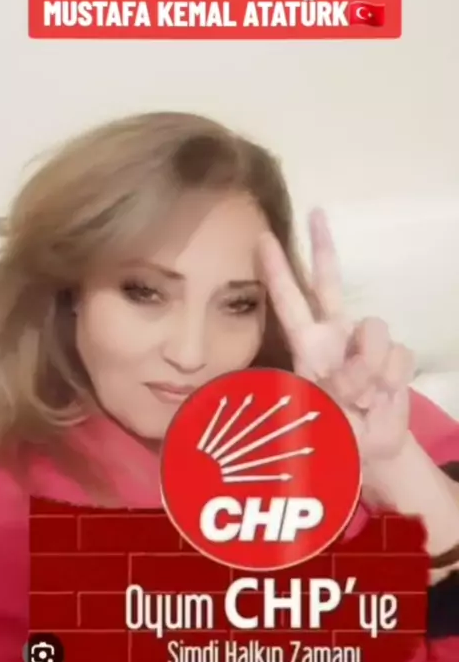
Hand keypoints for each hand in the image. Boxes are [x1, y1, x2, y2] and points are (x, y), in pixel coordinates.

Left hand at [258, 209, 415, 460]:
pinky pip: (399, 356)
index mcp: (308, 345)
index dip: (277, 271)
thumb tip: (361, 362)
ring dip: (372, 369)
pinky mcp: (395, 355)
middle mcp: (335, 333)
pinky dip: (392, 380)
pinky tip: (383, 395)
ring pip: (375, 331)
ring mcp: (366, 342)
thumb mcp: (325, 414)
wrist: (371, 448)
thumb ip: (338, 385)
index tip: (263, 239)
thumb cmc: (335, 431)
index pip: (288, 302)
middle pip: (328, 283)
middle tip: (316, 213)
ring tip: (363, 398)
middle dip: (322, 248)